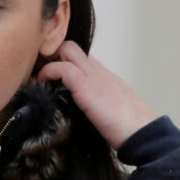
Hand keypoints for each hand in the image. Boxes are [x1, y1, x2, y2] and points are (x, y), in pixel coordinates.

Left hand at [36, 41, 157, 148]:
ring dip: (48, 61)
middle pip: (72, 47)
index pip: (81, 58)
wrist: (140, 131)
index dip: (62, 62)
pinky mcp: (85, 85)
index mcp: (104, 77)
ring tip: (38, 78)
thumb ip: (96, 105)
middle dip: (53, 56)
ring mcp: (93, 75)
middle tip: (40, 74)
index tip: (49, 76)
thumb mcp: (110, 111)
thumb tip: (80, 114)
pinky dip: (48, 72)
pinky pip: (61, 68)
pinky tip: (41, 84)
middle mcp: (98, 71)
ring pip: (66, 49)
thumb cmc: (127, 128)